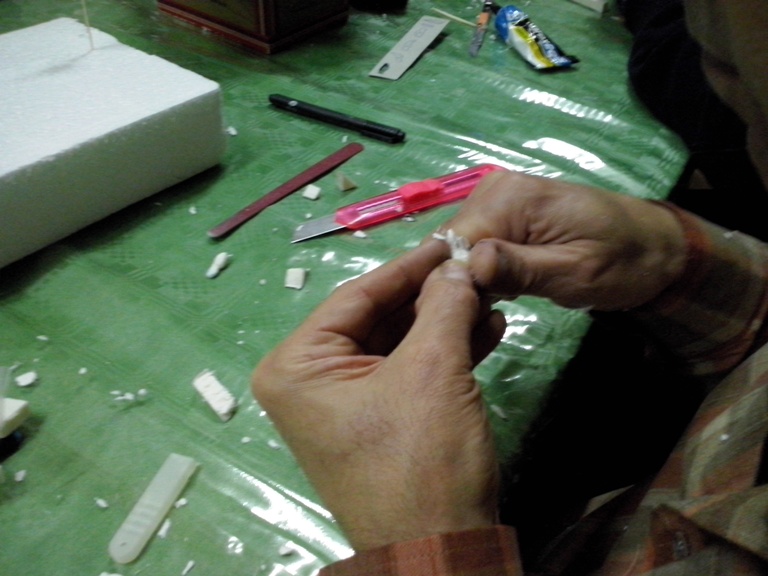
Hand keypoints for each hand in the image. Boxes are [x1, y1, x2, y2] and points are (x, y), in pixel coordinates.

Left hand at [251, 241, 506, 550]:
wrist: (441, 551)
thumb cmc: (421, 459)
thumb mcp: (434, 370)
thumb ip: (443, 305)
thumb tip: (458, 265)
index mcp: (298, 365)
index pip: (357, 295)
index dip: (409, 265)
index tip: (449, 238)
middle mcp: (310, 381)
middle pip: (378, 318)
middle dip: (432, 295)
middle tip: (475, 266)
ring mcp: (343, 404)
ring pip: (399, 344)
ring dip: (445, 321)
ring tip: (490, 294)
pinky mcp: (376, 421)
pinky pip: (408, 372)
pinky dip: (446, 352)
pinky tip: (487, 328)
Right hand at [443, 170, 686, 309]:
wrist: (655, 246)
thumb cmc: (622, 262)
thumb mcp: (575, 273)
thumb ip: (520, 268)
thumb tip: (468, 265)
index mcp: (510, 198)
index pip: (450, 242)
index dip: (448, 284)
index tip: (460, 320)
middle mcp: (494, 190)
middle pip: (446, 244)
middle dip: (455, 283)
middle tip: (481, 317)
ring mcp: (496, 198)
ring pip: (454, 247)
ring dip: (465, 280)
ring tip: (493, 305)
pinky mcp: (502, 213)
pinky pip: (471, 244)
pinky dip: (477, 271)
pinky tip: (497, 290)